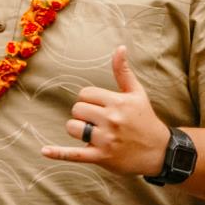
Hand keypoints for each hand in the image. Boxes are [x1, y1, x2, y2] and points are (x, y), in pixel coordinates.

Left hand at [44, 46, 173, 174]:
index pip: (85, 94)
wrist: (159, 151)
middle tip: (97, 121)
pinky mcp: (101, 157)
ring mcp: (105, 140)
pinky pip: (74, 154)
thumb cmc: (145, 119)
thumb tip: (120, 47)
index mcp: (118, 102)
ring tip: (91, 133)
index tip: (100, 107)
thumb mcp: (137, 93)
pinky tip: (45, 151)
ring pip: (73, 128)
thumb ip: (124, 71)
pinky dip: (58, 153)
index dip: (89, 99)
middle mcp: (111, 120)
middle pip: (77, 109)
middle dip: (83, 114)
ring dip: (78, 130)